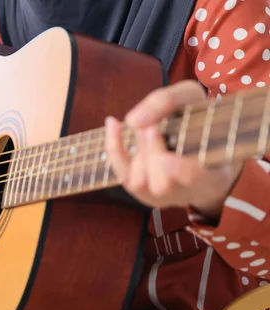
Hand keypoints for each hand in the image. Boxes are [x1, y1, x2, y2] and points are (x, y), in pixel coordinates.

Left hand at [104, 80, 242, 218]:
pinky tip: (113, 122)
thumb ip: (167, 102)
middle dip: (152, 150)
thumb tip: (132, 121)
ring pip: (139, 181)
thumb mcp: (191, 98)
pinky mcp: (139, 189)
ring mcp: (159, 195)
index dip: (181, 172)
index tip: (167, 158)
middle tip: (155, 127)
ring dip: (139, 149)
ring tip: (149, 128)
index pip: (195, 180)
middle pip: (160, 182)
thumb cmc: (196, 119)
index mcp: (212, 176)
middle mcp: (185, 192)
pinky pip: (121, 173)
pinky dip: (115, 147)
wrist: (191, 144)